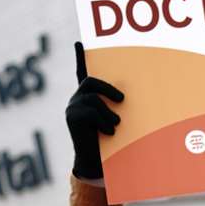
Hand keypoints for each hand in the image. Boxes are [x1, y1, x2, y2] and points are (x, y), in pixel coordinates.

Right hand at [67, 41, 123, 181]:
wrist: (96, 163)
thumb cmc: (111, 142)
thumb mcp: (116, 120)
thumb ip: (118, 108)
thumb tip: (133, 99)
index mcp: (88, 98)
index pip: (82, 73)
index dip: (80, 58)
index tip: (79, 42)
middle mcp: (77, 100)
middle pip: (91, 82)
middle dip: (108, 89)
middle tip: (123, 100)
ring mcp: (72, 107)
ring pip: (93, 98)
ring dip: (108, 112)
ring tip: (114, 126)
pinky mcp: (71, 117)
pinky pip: (90, 111)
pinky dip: (103, 122)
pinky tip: (107, 133)